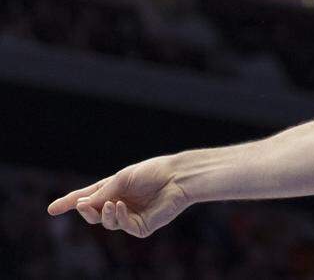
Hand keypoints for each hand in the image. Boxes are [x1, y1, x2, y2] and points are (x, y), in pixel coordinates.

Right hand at [47, 156, 190, 237]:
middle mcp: (120, 203)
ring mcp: (130, 216)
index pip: (88, 197)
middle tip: (81, 206)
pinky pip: (123, 226)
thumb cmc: (152, 172)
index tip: (50, 209)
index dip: (69, 203)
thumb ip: (102, 192)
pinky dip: (118, 217)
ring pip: (106, 222)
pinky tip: (120, 206)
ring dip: (104, 214)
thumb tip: (80, 205)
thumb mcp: (122, 178)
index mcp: (115, 188)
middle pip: (94, 214)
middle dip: (86, 211)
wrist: (177, 177)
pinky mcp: (141, 227)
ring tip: (109, 203)